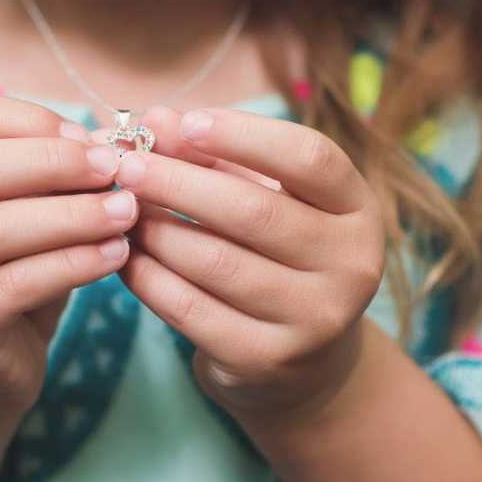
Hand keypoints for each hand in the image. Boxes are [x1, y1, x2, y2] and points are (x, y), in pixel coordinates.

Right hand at [0, 93, 137, 427]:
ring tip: (126, 213)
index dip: (31, 120)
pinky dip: (72, 264)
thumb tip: (109, 141)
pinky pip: (14, 283)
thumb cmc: (5, 283)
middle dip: (55, 163)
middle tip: (116, 170)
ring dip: (71, 216)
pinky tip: (114, 256)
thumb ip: (48, 180)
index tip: (90, 139)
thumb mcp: (21, 221)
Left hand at [111, 105, 384, 422]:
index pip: (310, 159)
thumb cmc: (280, 256)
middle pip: (254, 211)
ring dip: (156, 231)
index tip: (185, 122)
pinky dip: (149, 278)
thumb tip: (155, 120)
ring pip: (215, 262)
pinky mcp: (267, 360)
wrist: (304, 361)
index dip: (244, 135)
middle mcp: (351, 266)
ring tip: (122, 209)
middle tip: (129, 165)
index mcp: (359, 211)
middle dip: (179, 182)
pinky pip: (191, 310)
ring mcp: (313, 319)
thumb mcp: (269, 200)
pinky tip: (127, 256)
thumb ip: (219, 158)